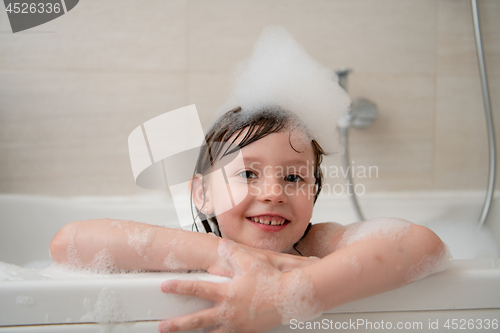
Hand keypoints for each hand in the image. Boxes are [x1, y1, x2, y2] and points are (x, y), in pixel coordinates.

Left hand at [159, 240, 321, 332]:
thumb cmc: (272, 280)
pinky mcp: (245, 332)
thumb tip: (220, 244)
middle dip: (177, 325)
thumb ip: (232, 253)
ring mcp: (236, 325)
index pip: (196, 289)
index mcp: (227, 293)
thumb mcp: (250, 262)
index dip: (178, 287)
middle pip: (196, 321)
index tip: (165, 286)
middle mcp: (228, 312)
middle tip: (162, 327)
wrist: (291, 298)